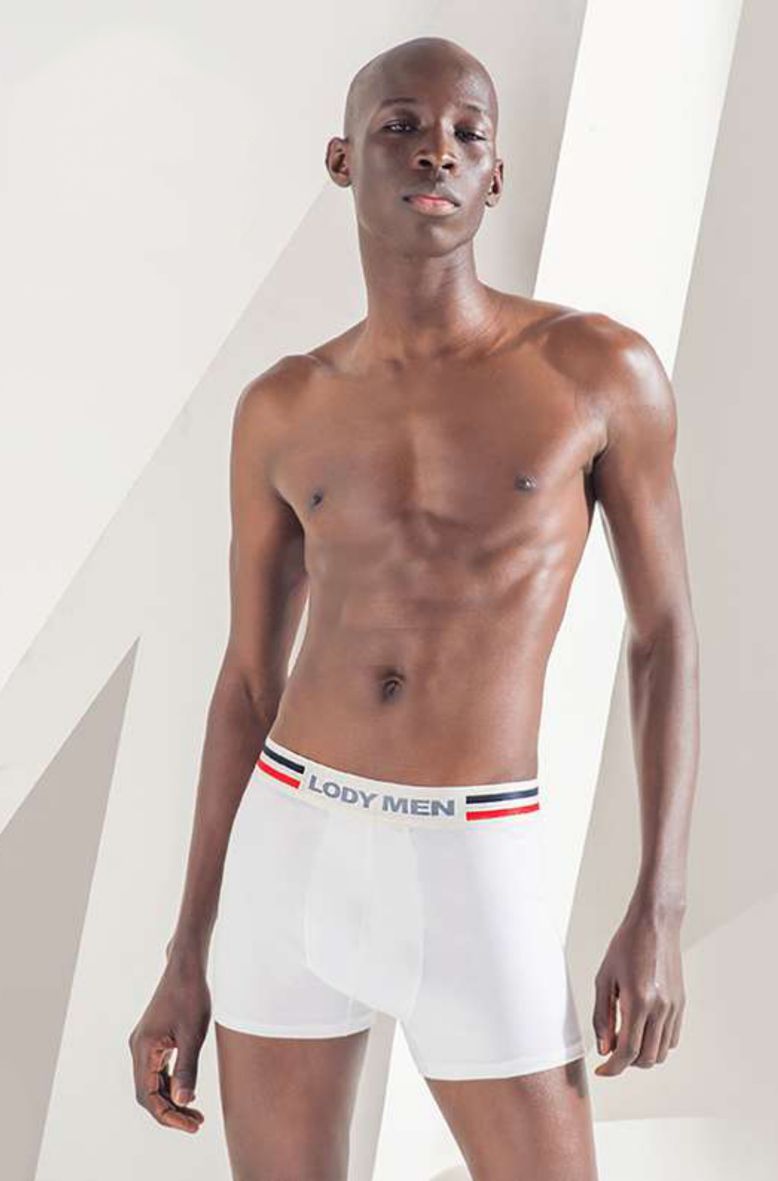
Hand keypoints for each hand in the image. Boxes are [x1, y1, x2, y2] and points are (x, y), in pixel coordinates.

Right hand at [127, 953, 210, 1131]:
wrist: (186, 967)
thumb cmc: (191, 996)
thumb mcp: (193, 1035)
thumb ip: (187, 1069)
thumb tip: (183, 1102)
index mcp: (143, 1049)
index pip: (149, 1097)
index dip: (168, 1116)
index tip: (191, 1125)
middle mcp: (138, 1048)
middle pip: (148, 1093)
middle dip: (170, 1111)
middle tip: (196, 1123)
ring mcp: (144, 1044)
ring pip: (152, 1083)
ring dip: (170, 1099)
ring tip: (194, 1113)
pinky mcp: (153, 1039)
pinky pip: (157, 1070)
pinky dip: (170, 1084)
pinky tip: (186, 1090)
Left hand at [592, 905, 684, 1074]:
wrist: (655, 924)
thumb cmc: (625, 946)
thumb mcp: (604, 979)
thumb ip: (602, 1017)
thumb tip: (604, 1048)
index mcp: (638, 1001)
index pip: (628, 1052)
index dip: (613, 1068)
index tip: (601, 1071)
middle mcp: (660, 1008)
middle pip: (646, 1058)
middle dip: (626, 1062)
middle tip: (610, 1049)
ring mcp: (674, 1008)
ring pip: (661, 1052)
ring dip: (642, 1055)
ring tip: (625, 1037)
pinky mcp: (681, 1004)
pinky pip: (671, 1039)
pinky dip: (656, 1043)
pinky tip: (641, 1029)